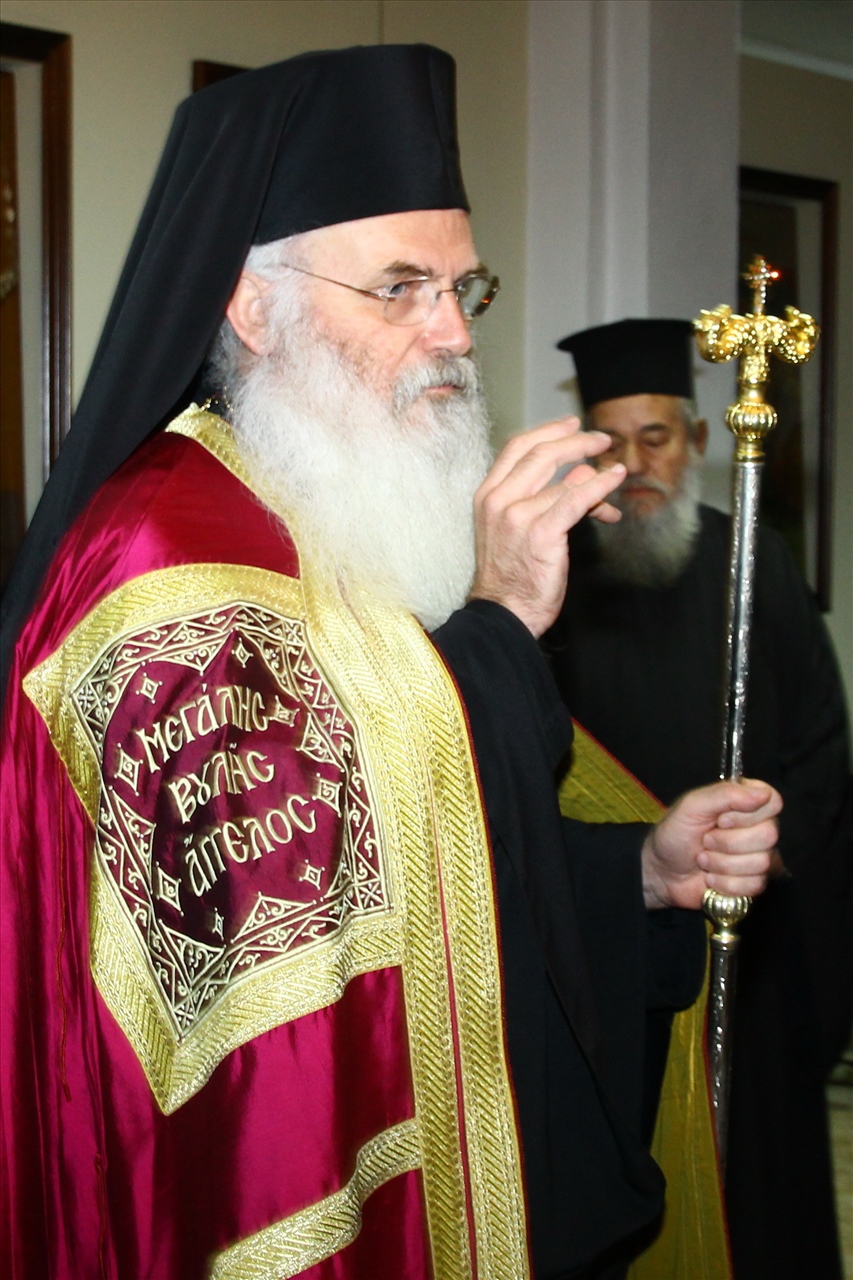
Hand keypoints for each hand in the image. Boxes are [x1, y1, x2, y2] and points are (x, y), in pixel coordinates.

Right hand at [469, 418, 624, 635]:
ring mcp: (518, 516)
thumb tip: (580, 473)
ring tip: (616, 473)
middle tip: (601, 440)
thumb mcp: (517, 528)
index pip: (516, 449)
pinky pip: (576, 500)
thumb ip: (543, 497)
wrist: (503, 612)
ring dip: (596, 473)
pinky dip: (599, 487)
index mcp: (487, 495)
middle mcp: (499, 500)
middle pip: (541, 453)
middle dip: (576, 441)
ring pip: (564, 479)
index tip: (570, 425)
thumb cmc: (510, 577)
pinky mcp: (541, 533)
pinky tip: (614, 480)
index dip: (547, 431)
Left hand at [641, 779, 780, 909]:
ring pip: (762, 863)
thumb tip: (762, 793)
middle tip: (706, 841)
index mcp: (745, 802)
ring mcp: (759, 856)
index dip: (748, 814)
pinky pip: (755, 885)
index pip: (772, 801)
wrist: (662, 872)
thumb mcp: (692, 806)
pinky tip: (712, 878)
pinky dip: (725, 884)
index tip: (722, 820)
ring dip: (723, 864)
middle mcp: (757, 827)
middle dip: (729, 843)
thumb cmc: (675, 834)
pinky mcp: (754, 882)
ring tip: (704, 859)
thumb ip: (725, 794)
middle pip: (769, 835)